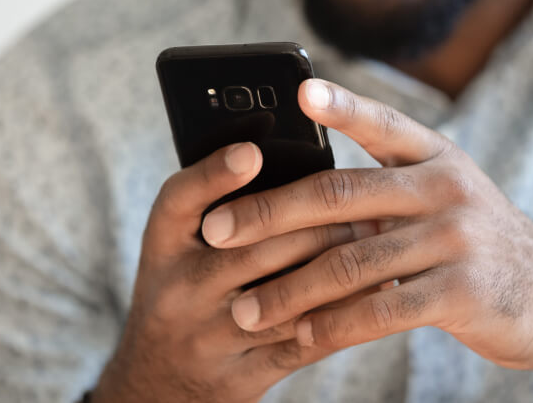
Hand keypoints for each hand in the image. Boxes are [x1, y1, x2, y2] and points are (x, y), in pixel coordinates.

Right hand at [92, 143, 362, 402]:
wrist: (156, 382)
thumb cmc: (181, 292)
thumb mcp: (175, 248)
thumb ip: (215, 207)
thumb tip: (282, 156)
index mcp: (162, 245)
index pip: (180, 201)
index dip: (214, 175)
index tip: (253, 152)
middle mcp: (179, 288)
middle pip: (253, 248)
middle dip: (316, 224)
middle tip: (362, 202)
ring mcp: (209, 335)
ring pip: (285, 297)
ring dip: (337, 267)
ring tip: (376, 241)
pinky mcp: (243, 373)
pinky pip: (301, 342)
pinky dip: (343, 315)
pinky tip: (374, 292)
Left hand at [202, 79, 532, 374]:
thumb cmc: (477, 244)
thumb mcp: (445, 196)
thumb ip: (387, 186)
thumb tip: (301, 192)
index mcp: (435, 157)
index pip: (382, 122)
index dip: (341, 106)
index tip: (299, 91)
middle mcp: (446, 187)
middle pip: (340, 194)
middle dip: (268, 214)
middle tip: (216, 231)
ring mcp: (456, 238)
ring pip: (350, 261)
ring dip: (288, 289)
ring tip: (245, 310)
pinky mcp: (462, 292)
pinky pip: (381, 309)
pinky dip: (333, 326)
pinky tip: (300, 338)